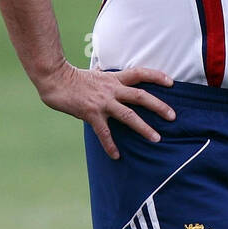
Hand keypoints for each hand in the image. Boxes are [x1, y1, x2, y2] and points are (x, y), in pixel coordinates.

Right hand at [36, 62, 175, 159]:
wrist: (55, 78)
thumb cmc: (70, 77)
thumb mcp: (92, 74)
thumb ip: (101, 77)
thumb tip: (101, 73)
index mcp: (113, 79)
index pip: (140, 73)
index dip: (156, 76)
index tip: (171, 82)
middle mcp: (112, 89)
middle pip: (141, 96)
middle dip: (159, 106)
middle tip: (173, 116)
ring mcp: (103, 102)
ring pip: (129, 115)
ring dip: (144, 128)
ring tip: (156, 138)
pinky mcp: (91, 113)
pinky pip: (104, 132)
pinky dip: (110, 145)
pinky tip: (116, 156)